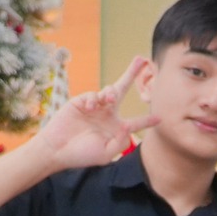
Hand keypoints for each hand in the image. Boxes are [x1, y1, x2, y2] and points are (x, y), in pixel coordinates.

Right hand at [33, 55, 159, 169]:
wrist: (57, 150)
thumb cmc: (81, 155)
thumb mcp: (105, 154)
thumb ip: (120, 142)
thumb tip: (129, 126)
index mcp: (115, 128)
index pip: (135, 122)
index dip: (147, 121)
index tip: (160, 118)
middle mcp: (107, 114)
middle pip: (122, 90)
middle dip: (132, 74)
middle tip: (143, 60)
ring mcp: (94, 106)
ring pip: (110, 90)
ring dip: (112, 91)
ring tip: (110, 99)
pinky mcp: (81, 101)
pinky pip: (92, 95)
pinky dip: (93, 99)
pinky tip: (90, 107)